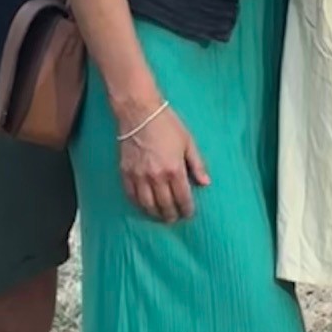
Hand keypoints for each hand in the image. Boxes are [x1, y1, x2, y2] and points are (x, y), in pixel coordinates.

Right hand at [117, 104, 210, 223]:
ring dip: (155, 214)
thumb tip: (205, 183)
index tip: (188, 214)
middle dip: (171, 215)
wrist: (139, 113)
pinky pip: (131, 196)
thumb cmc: (167, 125)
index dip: (186, 209)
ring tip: (160, 217)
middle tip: (174, 218)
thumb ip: (197, 164)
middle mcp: (156, 177)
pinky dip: (138, 205)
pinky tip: (144, 206)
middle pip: (165, 205)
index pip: (182, 198)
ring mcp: (139, 176)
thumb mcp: (188, 142)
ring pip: (147, 205)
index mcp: (174, 169)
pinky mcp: (126, 173)